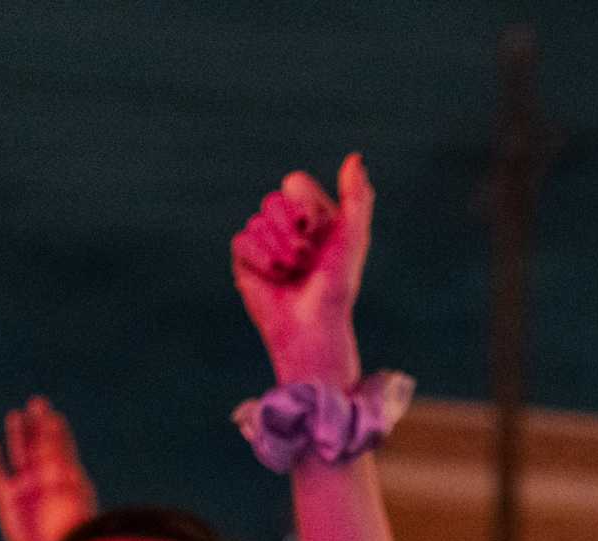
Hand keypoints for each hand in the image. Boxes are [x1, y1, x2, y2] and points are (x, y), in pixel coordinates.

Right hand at [0, 396, 99, 540]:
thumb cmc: (68, 540)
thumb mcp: (75, 516)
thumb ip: (71, 496)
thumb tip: (68, 477)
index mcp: (67, 481)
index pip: (62, 450)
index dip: (58, 433)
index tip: (54, 417)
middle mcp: (46, 479)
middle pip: (41, 445)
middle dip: (40, 425)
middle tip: (38, 402)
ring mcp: (26, 487)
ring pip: (20, 453)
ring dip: (18, 434)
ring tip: (16, 416)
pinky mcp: (7, 498)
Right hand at [232, 153, 371, 384]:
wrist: (312, 326)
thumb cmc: (337, 286)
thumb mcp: (353, 238)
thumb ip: (357, 197)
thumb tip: (355, 157)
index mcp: (314, 216)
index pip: (294, 183)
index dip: (302, 205)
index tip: (315, 230)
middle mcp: (288, 225)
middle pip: (273, 200)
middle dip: (290, 232)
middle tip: (306, 259)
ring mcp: (265, 241)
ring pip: (257, 221)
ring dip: (279, 250)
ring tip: (293, 272)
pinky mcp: (245, 259)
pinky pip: (241, 240)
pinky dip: (261, 260)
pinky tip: (275, 277)